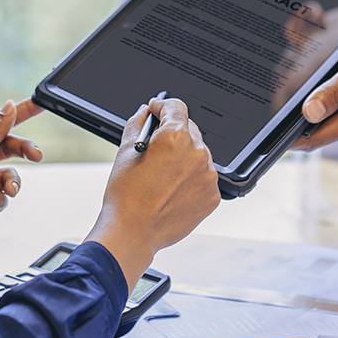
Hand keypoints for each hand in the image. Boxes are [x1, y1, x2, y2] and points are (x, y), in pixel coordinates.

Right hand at [86, 98, 221, 291]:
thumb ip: (137, 124)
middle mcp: (198, 153)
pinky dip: (191, 179)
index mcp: (176, 137)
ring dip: (184, 157)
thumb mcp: (124, 151)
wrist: (134, 231)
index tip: (157, 111)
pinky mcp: (212, 196)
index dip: (162, 107)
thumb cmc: (126, 195)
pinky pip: (204, 177)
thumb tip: (145, 114)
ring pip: (198, 154)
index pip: (176, 107)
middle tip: (156, 147)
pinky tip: (172, 189)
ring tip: (162, 174)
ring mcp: (208, 176)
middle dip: (173, 133)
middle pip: (189, 129)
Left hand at [291, 19, 337, 151]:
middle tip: (291, 75)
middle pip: (313, 128)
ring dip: (310, 97)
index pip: (312, 140)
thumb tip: (308, 114)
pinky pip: (332, 108)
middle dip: (298, 105)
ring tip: (315, 71)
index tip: (269, 122)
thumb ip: (333, 92)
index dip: (287, 134)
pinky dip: (323, 93)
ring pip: (321, 116)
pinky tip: (328, 73)